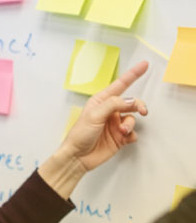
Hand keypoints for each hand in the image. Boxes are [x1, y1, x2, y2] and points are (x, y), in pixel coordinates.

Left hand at [39, 60, 148, 198]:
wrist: (78, 157)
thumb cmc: (80, 135)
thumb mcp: (94, 115)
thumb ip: (114, 104)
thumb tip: (131, 100)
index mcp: (101, 102)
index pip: (120, 85)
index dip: (133, 75)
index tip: (144, 65)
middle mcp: (109, 111)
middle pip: (131, 102)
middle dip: (137, 106)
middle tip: (142, 111)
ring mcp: (115, 124)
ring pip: (132, 119)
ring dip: (129, 125)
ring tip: (121, 132)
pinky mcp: (119, 137)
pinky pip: (133, 133)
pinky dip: (131, 135)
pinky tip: (124, 138)